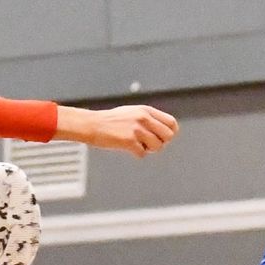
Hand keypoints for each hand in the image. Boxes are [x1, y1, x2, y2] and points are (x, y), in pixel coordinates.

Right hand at [56, 104, 178, 157]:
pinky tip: (128, 148)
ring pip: (158, 146)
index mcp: (146, 110)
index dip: (170, 133)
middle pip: (168, 136)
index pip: (171, 123)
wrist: (92, 124)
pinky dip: (137, 154)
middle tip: (149, 144)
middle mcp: (143, 118)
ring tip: (137, 145)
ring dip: (149, 149)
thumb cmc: (111, 121)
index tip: (162, 138)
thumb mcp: (133, 113)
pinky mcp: (129, 141)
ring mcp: (137, 129)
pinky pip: (143, 153)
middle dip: (161, 143)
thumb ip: (149, 119)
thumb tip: (167, 131)